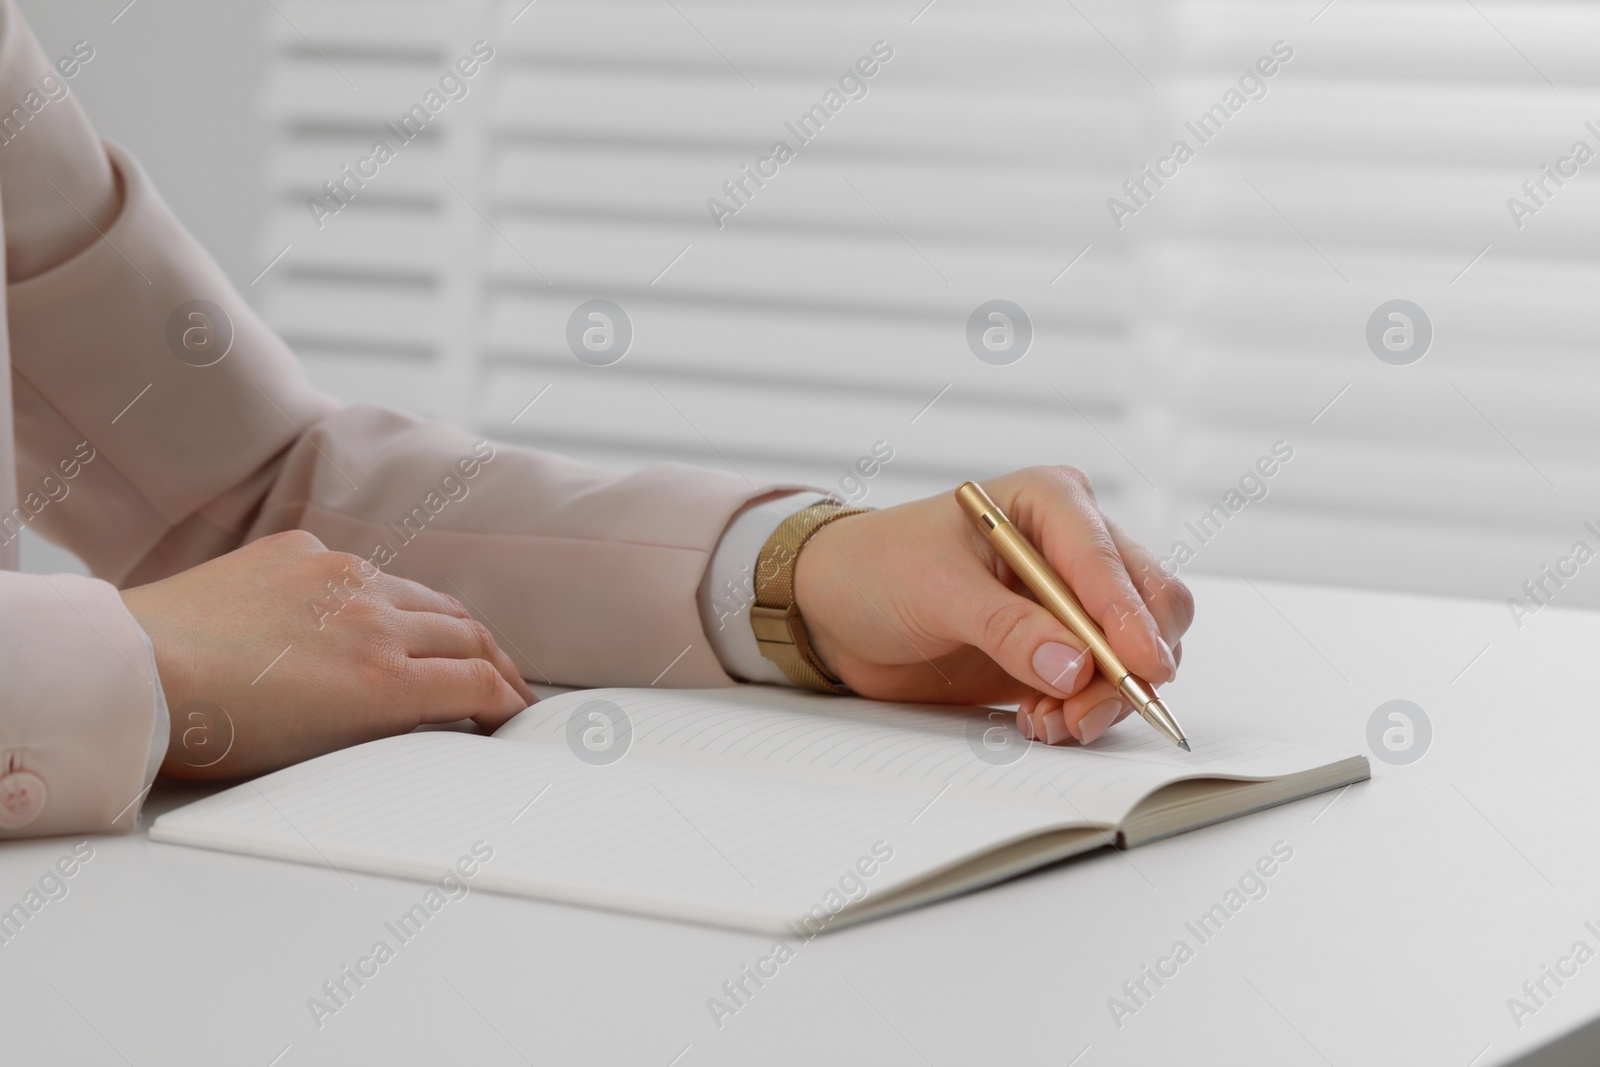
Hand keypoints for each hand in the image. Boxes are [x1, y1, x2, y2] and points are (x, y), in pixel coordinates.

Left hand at [120, 530, 534, 779]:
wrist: (129, 671)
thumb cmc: (206, 731)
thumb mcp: (317, 752)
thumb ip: (385, 726)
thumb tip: (425, 714)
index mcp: (382, 680)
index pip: (479, 683)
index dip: (508, 702)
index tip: (515, 714)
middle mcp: (374, 618)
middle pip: (469, 633)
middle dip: (498, 662)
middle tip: (509, 682)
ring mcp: (339, 574)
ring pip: (424, 595)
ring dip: (451, 624)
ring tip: (458, 644)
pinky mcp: (300, 548)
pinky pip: (365, 568)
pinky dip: (383, 595)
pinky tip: (372, 613)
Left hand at [793, 467, 1193, 746]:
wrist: (837, 607)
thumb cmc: (877, 569)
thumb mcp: (935, 591)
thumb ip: (1006, 628)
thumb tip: (1075, 666)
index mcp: (1050, 502)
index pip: (1107, 559)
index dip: (1129, 616)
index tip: (1141, 667)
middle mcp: (1075, 545)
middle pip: (1149, 605)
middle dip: (1129, 666)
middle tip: (1084, 711)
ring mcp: (1073, 600)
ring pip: (1138, 652)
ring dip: (1105, 698)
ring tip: (1047, 721)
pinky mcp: (1062, 647)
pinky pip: (1105, 685)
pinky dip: (1085, 711)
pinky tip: (1039, 720)